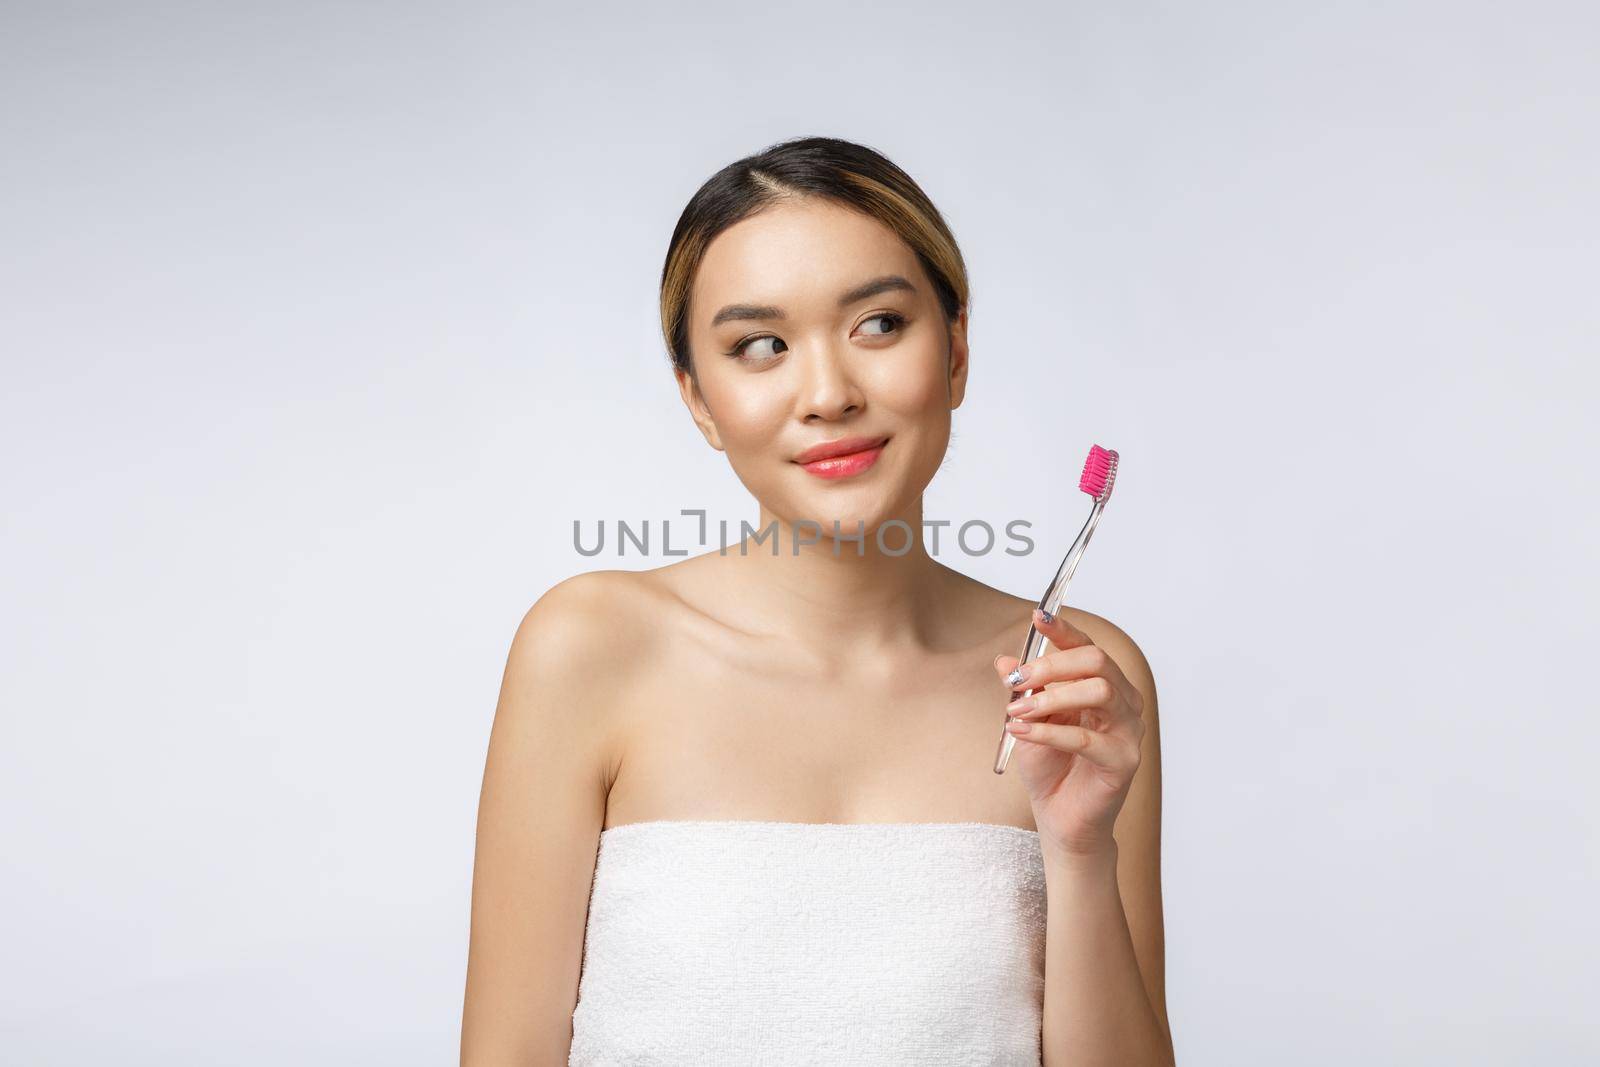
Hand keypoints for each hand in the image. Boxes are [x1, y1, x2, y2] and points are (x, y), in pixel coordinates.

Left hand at [993, 608, 1146, 858]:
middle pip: (1097, 662)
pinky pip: (1086, 738)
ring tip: (1015, 710)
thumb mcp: (1028, 719)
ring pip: (1098, 692)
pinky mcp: (1123, 761)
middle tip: (1015, 680)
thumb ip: (1023, 690)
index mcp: (1103, 685)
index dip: (1063, 630)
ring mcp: (1128, 731)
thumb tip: (1005, 660)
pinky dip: (1048, 732)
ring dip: (1050, 698)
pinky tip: (1021, 731)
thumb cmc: (1050, 766)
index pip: (1087, 647)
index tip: (1037, 617)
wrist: (1060, 818)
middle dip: (1051, 665)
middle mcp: (1123, 702)